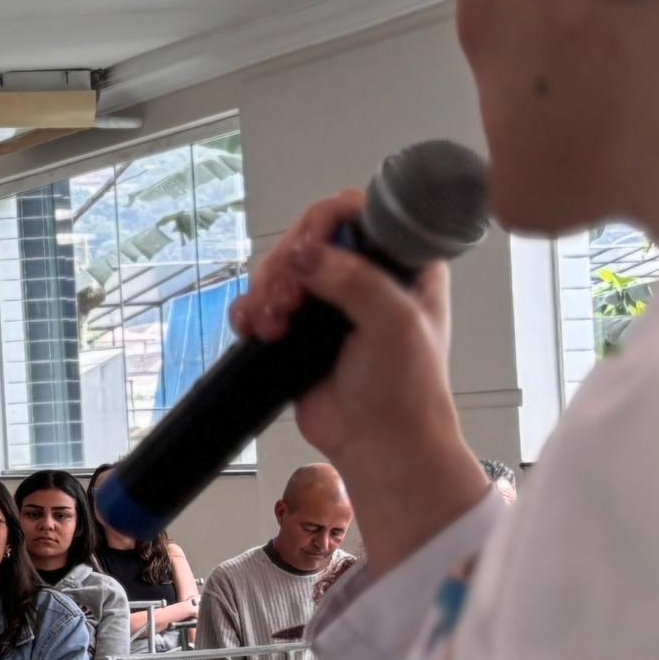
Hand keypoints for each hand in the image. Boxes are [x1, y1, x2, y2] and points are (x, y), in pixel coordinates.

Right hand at [236, 188, 483, 570]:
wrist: (380, 446)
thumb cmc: (406, 389)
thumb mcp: (394, 321)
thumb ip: (355, 278)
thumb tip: (304, 255)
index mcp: (402, 264)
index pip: (360, 213)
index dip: (326, 222)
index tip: (309, 249)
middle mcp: (366, 276)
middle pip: (310, 239)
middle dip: (288, 265)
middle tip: (288, 299)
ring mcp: (330, 303)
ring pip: (282, 269)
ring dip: (268, 291)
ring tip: (273, 325)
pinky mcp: (300, 330)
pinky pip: (263, 302)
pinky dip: (252, 311)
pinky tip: (256, 329)